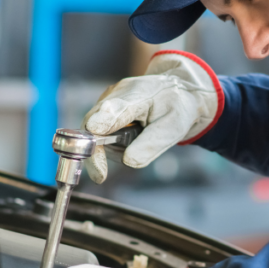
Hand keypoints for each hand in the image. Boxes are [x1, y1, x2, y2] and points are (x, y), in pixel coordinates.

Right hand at [82, 50, 222, 182]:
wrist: (176, 91)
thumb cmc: (175, 107)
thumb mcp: (173, 128)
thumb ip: (150, 145)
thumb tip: (127, 161)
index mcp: (138, 95)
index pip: (117, 108)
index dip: (104, 120)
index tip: (95, 130)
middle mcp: (116, 94)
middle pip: (93, 123)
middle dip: (94, 151)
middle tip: (100, 175)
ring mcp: (106, 101)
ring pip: (92, 131)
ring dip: (106, 148)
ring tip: (138, 141)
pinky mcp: (102, 110)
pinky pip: (97, 133)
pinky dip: (109, 144)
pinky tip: (129, 138)